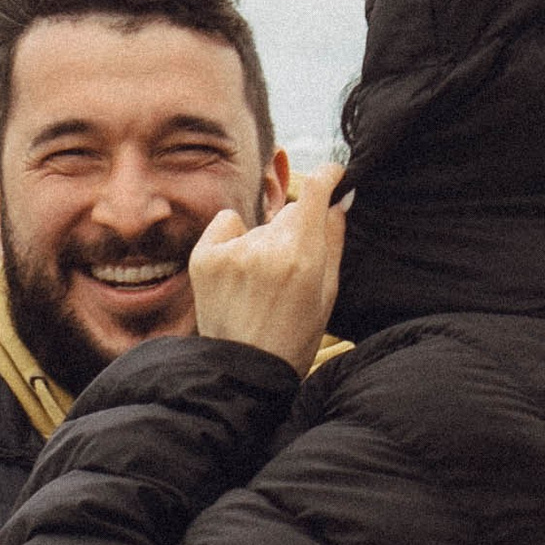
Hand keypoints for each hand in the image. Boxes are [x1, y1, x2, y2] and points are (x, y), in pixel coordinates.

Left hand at [189, 162, 347, 373]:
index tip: (333, 174)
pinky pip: (227, 223)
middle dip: (295, 230)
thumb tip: (340, 200)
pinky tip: (235, 273)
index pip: (315, 191)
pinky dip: (232, 239)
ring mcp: (232, 250)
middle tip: (289, 271)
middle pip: (289, 213)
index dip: (327, 176)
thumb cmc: (293, 337)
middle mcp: (266, 246)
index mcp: (302, 255)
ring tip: (259, 284)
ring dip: (263, 241)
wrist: (244, 370)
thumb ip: (335, 240)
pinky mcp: (204, 255)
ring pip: (259, 224)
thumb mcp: (327, 293)